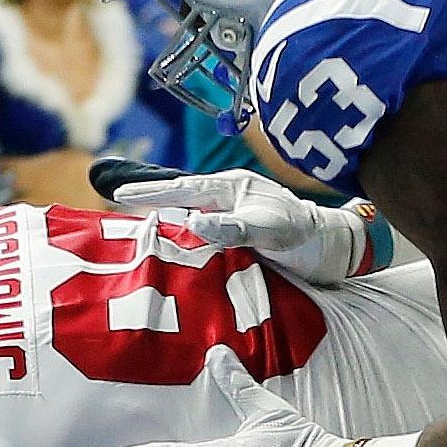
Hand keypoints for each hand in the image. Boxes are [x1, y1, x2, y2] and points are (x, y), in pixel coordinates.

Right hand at [109, 169, 369, 285]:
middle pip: (179, 202)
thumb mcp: (271, 229)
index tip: (115, 194)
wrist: (336, 253)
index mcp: (233, 188)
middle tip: (111, 206)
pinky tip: (170, 257)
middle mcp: (229, 202)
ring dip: (164, 227)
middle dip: (148, 204)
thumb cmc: (308, 236)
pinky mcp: (238, 244)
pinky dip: (184, 247)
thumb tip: (192, 223)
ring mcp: (233, 222)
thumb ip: (234, 227)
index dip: (148, 192)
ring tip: (132, 233)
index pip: (181, 189)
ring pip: (189, 222)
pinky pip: (203, 243)